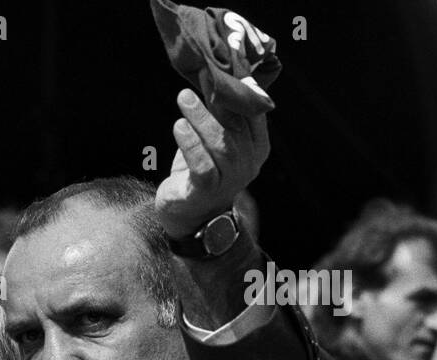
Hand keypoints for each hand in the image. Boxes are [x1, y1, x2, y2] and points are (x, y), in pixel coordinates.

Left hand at [155, 86, 269, 237]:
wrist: (187, 213)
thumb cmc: (201, 168)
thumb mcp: (216, 139)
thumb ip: (222, 113)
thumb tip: (216, 72)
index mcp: (257, 146)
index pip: (254, 113)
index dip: (239, 91)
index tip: (222, 69)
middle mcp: (248, 163)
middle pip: (235, 126)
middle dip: (215, 102)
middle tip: (196, 81)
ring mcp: (230, 179)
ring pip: (221, 143)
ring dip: (201, 118)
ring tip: (184, 98)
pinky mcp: (207, 190)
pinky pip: (202, 165)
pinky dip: (190, 143)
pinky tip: (178, 126)